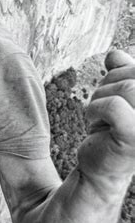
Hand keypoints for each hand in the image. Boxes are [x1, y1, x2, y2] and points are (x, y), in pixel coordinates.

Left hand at [78, 49, 134, 178]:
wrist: (101, 167)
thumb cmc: (112, 128)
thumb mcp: (117, 94)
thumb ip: (122, 72)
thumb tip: (115, 54)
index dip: (124, 72)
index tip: (115, 93)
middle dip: (112, 82)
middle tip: (105, 106)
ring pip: (127, 88)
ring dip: (102, 97)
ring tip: (101, 116)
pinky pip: (112, 105)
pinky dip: (95, 109)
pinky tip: (95, 124)